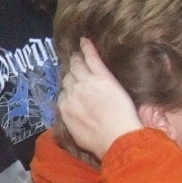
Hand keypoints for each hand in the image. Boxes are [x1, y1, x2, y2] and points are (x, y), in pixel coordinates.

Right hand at [58, 39, 142, 158]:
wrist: (117, 138)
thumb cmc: (99, 142)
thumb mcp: (75, 134)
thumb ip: (69, 120)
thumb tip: (68, 113)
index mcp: (65, 108)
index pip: (64, 93)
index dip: (69, 89)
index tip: (72, 87)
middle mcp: (72, 93)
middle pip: (68, 77)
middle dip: (71, 73)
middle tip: (73, 67)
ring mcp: (87, 83)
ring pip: (77, 67)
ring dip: (77, 60)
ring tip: (77, 54)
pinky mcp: (101, 77)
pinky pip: (92, 59)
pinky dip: (87, 49)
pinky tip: (85, 40)